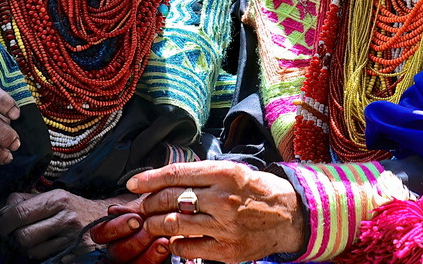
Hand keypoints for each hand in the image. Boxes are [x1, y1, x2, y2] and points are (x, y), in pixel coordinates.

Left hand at [0, 190, 119, 259]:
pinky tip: (46, 246)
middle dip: (14, 238)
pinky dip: (41, 254)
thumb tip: (3, 211)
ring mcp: (72, 235)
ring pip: (33, 251)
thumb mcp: (52, 197)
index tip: (2, 226)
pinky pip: (46, 258)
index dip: (4, 223)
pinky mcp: (76, 250)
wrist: (103, 217)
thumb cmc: (72, 207)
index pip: (20, 213)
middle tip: (15, 235)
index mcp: (57, 198)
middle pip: (24, 235)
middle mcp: (66, 215)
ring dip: (28, 248)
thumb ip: (26, 200)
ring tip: (35, 239)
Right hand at [91, 204, 171, 263]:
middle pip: (115, 252)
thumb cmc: (155, 208)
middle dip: (135, 241)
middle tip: (150, 230)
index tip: (136, 219)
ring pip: (131, 263)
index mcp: (111, 229)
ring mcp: (131, 257)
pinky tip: (166, 246)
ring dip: (147, 253)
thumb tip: (113, 211)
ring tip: (162, 240)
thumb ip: (129, 209)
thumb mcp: (143, 204)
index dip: (115, 228)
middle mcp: (117, 246)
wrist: (172, 214)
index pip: (99, 233)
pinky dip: (155, 258)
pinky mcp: (145, 263)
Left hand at [129, 160, 305, 263]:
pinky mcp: (226, 251)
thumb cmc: (256, 189)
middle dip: (149, 203)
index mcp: (224, 173)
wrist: (289, 216)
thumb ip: (202, 174)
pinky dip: (174, 243)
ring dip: (156, 224)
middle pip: (170, 199)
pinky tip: (173, 238)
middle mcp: (222, 198)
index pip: (176, 174)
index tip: (133, 183)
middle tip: (141, 205)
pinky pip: (187, 248)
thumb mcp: (232, 170)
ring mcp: (224, 226)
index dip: (150, 179)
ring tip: (151, 222)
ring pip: (174, 225)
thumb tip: (164, 179)